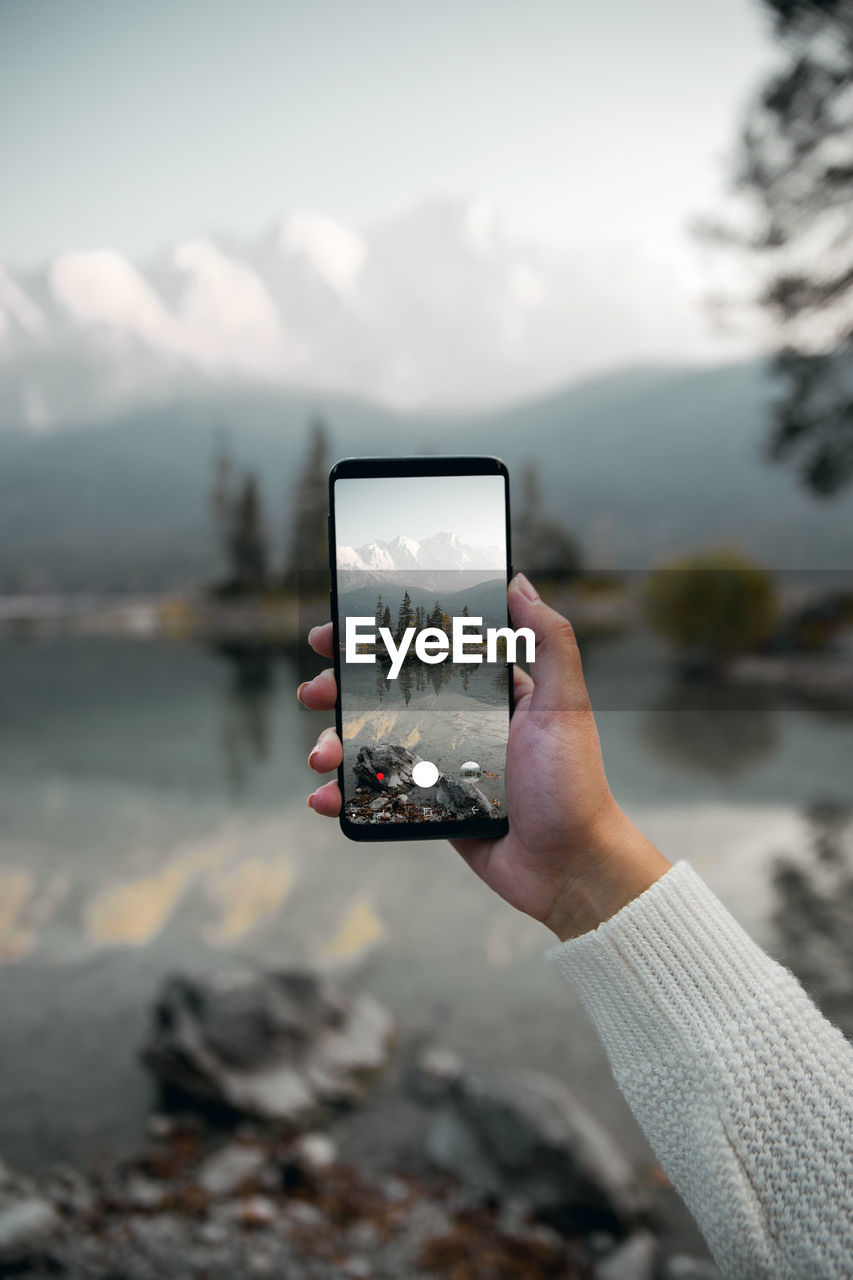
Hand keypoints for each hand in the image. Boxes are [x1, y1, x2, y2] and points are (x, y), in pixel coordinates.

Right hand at [299, 574, 669, 939]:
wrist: (568, 867)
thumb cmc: (572, 784)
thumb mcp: (565, 705)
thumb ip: (548, 642)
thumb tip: (519, 582)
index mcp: (487, 690)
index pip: (424, 649)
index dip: (377, 636)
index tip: (337, 630)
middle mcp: (458, 721)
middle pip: (383, 692)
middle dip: (339, 688)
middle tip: (313, 691)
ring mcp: (439, 763)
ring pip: (370, 742)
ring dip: (334, 742)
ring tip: (320, 755)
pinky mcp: (428, 805)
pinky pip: (376, 792)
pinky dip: (343, 793)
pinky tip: (324, 797)